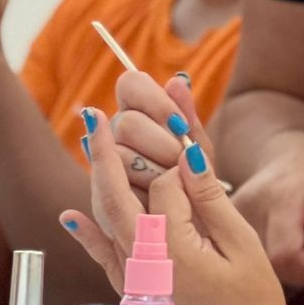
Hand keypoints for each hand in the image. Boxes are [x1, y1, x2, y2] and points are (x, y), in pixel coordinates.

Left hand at [62, 106, 303, 304]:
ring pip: (105, 220)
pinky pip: (102, 256)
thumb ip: (210, 199)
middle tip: (94, 115)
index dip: (176, 161)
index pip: (163, 186)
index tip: (186, 137)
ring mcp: (134, 279)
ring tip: (91, 143)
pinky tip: (69, 215)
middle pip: (115, 197)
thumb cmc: (254, 301)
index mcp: (174, 251)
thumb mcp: (241, 243)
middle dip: (104, 153)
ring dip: (97, 181)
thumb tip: (186, 155)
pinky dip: (86, 233)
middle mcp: (145, 264)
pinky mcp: (134, 291)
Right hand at [110, 71, 215, 190]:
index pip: (130, 83)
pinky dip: (143, 196)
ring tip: (176, 186)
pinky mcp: (104, 202)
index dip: (155, 101)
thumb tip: (179, 80)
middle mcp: (116, 134)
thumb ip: (187, 117)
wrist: (198, 224)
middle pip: (127, 123)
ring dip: (155, 173)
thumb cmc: (198, 181)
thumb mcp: (199, 149)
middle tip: (181, 162)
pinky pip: (115, 194)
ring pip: (120, 156)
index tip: (180, 125)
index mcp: (138, 111)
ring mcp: (105, 166)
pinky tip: (156, 201)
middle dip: (161, 144)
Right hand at [231, 132, 303, 289]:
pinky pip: (239, 258)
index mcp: (281, 198)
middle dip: (292, 268)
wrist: (286, 160)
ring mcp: (226, 215)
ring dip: (277, 265)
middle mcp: (246, 207)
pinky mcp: (213, 222)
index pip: (286, 256)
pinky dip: (259, 260)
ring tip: (289, 241)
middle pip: (266, 266)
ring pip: (252, 267)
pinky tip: (271, 241)